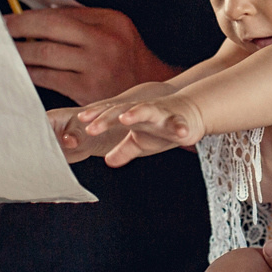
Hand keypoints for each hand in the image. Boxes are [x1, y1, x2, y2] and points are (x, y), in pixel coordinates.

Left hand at [4, 7, 173, 103]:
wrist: (152, 93)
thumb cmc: (127, 60)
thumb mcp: (114, 30)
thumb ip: (83, 21)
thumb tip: (41, 15)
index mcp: (110, 22)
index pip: (60, 14)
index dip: (31, 16)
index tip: (11, 18)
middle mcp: (104, 42)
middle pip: (50, 30)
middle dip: (19, 29)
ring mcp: (96, 67)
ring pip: (45, 55)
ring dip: (19, 52)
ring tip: (4, 50)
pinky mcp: (87, 91)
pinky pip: (49, 78)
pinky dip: (31, 73)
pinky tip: (20, 70)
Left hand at [51, 80, 173, 160]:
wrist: (191, 113)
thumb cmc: (162, 127)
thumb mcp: (140, 141)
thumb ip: (123, 150)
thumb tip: (107, 160)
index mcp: (130, 117)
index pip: (108, 115)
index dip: (94, 118)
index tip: (79, 122)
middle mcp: (142, 111)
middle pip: (121, 111)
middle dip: (106, 118)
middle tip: (90, 126)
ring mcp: (161, 113)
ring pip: (147, 110)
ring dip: (137, 113)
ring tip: (124, 118)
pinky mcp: (179, 120)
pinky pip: (178, 123)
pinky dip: (179, 127)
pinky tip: (180, 133)